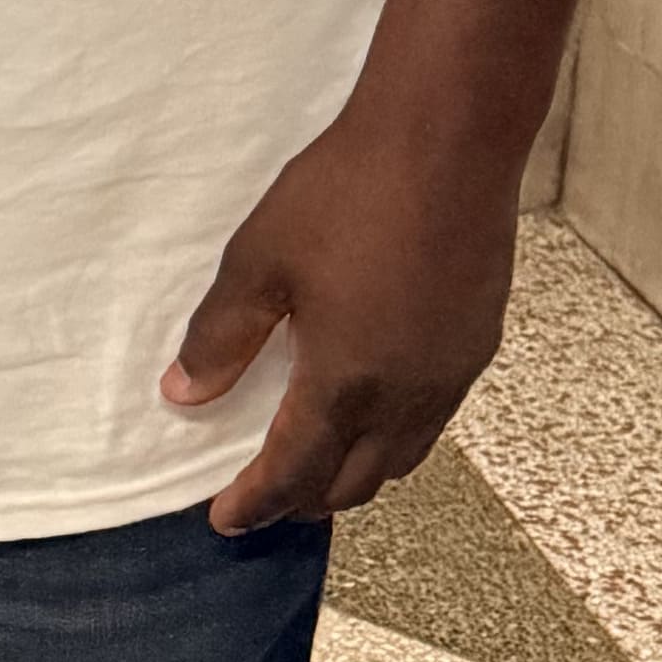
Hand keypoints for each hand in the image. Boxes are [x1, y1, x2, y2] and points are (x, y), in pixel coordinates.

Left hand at [161, 93, 523, 531]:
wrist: (449, 141)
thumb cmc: (349, 192)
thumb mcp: (259, 262)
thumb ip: (220, 337)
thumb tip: (184, 393)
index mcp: (347, 382)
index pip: (294, 473)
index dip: (255, 504)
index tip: (225, 519)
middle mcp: (407, 394)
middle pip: (354, 483)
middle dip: (304, 500)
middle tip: (264, 496)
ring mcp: (451, 372)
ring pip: (402, 458)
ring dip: (354, 474)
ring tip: (315, 463)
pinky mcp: (477, 343)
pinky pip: (433, 419)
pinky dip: (394, 437)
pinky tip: (371, 407)